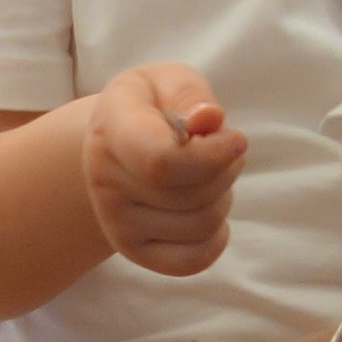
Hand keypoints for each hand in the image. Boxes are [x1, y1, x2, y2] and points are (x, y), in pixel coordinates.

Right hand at [81, 62, 245, 275]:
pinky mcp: (132, 251)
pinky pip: (193, 261)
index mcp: (111, 129)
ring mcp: (115, 222)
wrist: (112, 145)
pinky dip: (216, 239)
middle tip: (220, 149)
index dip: (211, 156)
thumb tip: (209, 120)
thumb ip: (189, 94)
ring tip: (209, 174)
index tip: (236, 139)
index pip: (161, 162)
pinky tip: (209, 211)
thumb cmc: (150, 107)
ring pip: (201, 224)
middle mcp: (105, 181)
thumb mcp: (166, 80)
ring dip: (223, 197)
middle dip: (226, 169)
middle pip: (193, 195)